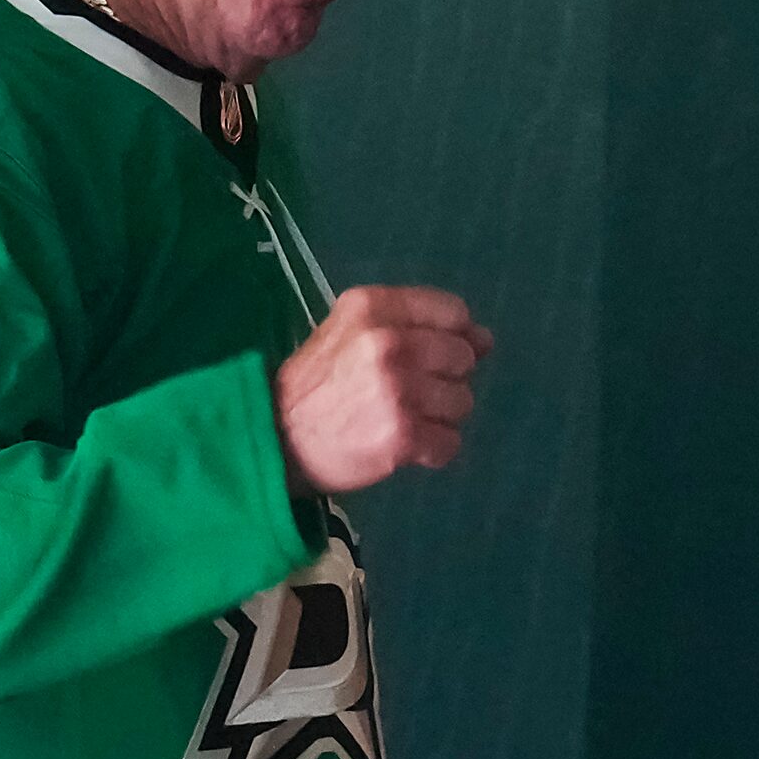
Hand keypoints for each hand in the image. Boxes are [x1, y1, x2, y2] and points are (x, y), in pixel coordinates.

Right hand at [272, 286, 491, 495]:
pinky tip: (404, 448)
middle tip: (408, 396)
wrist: (273, 440)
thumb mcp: (350, 333)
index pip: (452, 312)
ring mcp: (398, 389)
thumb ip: (414, 327)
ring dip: (440, 417)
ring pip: (462, 402)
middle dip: (445, 380)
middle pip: (463, 358)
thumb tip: (484, 340)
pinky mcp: (403, 435)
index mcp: (372, 308)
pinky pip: (450, 443)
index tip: (434, 358)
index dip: (454, 337)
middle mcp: (388, 342)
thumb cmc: (315, 386)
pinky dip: (433, 451)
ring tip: (402, 421)